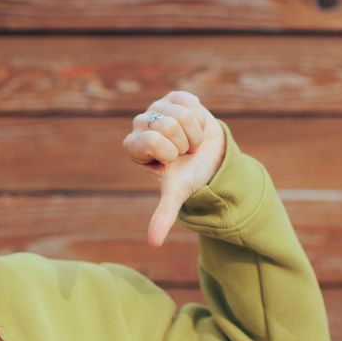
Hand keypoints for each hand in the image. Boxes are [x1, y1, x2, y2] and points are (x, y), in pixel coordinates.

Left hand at [123, 90, 225, 246]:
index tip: (171, 161)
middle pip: (167, 126)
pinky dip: (199, 117)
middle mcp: (140, 124)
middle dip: (184, 143)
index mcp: (133, 146)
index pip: (149, 141)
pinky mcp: (174, 97)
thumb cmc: (186, 174)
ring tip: (189, 140)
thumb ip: (162, 215)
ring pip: (181, 114)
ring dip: (193, 132)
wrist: (207, 157)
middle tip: (183, 151)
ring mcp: (156, 107)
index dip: (169, 152)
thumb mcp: (175, 194)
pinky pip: (190, 102)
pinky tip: (194, 124)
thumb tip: (154, 244)